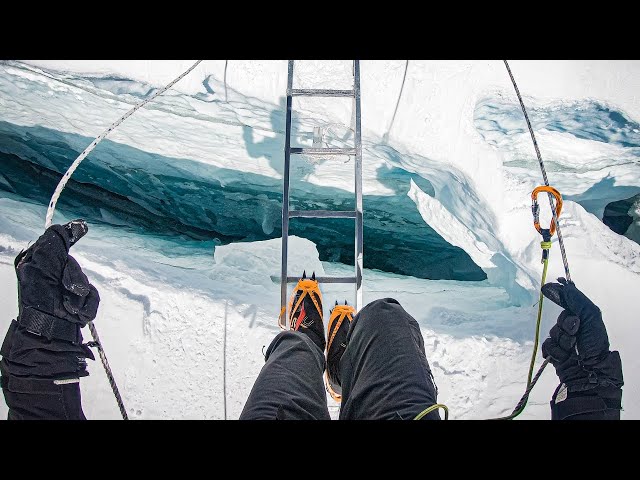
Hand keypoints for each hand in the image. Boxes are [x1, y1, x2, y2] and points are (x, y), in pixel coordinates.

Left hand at [1, 220, 97, 379]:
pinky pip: (92, 297)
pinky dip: (86, 306)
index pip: (59, 244)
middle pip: (74, 265)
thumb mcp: (42, 265)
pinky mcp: (77, 304)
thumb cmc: (40, 301)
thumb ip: (55, 243)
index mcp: (37, 264)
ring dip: (80, 295)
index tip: (82, 228)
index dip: (69, 238)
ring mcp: (64, 291)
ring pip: (85, 283)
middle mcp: (50, 276)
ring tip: (68, 306)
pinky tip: (74, 313)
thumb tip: (68, 226)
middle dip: (73, 278)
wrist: (50, 334)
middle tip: (64, 289)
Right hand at [541, 278, 622, 391]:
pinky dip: (555, 350)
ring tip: (572, 348)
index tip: (549, 286)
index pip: (568, 303)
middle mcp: (573, 329)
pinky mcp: (553, 353)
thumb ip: (576, 300)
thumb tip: (563, 284)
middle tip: (575, 331)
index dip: (559, 294)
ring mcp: (563, 341)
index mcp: (584, 319)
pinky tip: (564, 356)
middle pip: (560, 318)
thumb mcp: (590, 316)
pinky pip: (547, 345)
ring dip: (562, 340)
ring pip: (553, 333)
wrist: (589, 371)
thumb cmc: (594, 344)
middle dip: (566, 324)